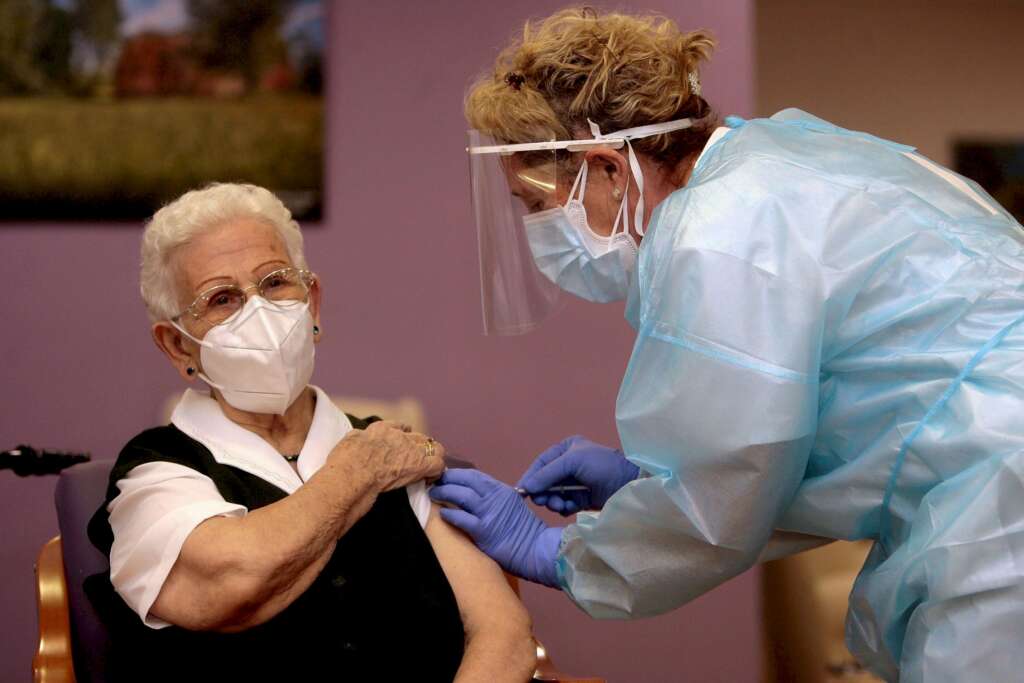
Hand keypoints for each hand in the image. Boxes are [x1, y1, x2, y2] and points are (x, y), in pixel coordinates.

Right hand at [329, 420, 444, 492]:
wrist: (354, 473)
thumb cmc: (344, 462)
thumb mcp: (348, 441)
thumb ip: (357, 438)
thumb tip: (357, 439)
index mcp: (380, 430)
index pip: (398, 426)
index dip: (404, 433)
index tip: (405, 440)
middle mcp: (399, 436)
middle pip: (419, 437)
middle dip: (421, 447)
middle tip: (418, 459)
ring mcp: (411, 450)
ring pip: (434, 448)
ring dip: (433, 457)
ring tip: (430, 469)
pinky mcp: (419, 465)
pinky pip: (438, 464)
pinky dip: (437, 472)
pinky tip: (431, 479)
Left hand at [429, 469, 562, 587]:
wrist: (535, 551)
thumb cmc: (523, 531)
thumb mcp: (512, 506)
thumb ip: (495, 498)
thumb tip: (474, 494)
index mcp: (502, 490)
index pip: (474, 476)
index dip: (457, 474)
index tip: (445, 476)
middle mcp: (495, 497)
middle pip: (465, 481)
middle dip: (447, 479)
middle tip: (434, 482)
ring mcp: (489, 513)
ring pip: (460, 496)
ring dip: (444, 493)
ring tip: (434, 494)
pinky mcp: (483, 530)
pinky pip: (460, 518)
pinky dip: (448, 514)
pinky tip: (442, 514)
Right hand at [516, 435, 639, 514]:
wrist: (630, 484)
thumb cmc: (602, 466)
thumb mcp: (573, 462)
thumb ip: (547, 474)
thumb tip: (525, 488)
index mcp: (566, 450)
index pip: (541, 463)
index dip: (531, 477)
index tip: (521, 492)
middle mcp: (569, 465)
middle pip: (545, 481)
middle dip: (543, 491)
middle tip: (542, 501)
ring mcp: (576, 483)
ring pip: (553, 494)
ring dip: (553, 501)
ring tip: (558, 505)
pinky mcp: (582, 499)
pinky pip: (564, 504)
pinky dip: (563, 507)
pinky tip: (568, 508)